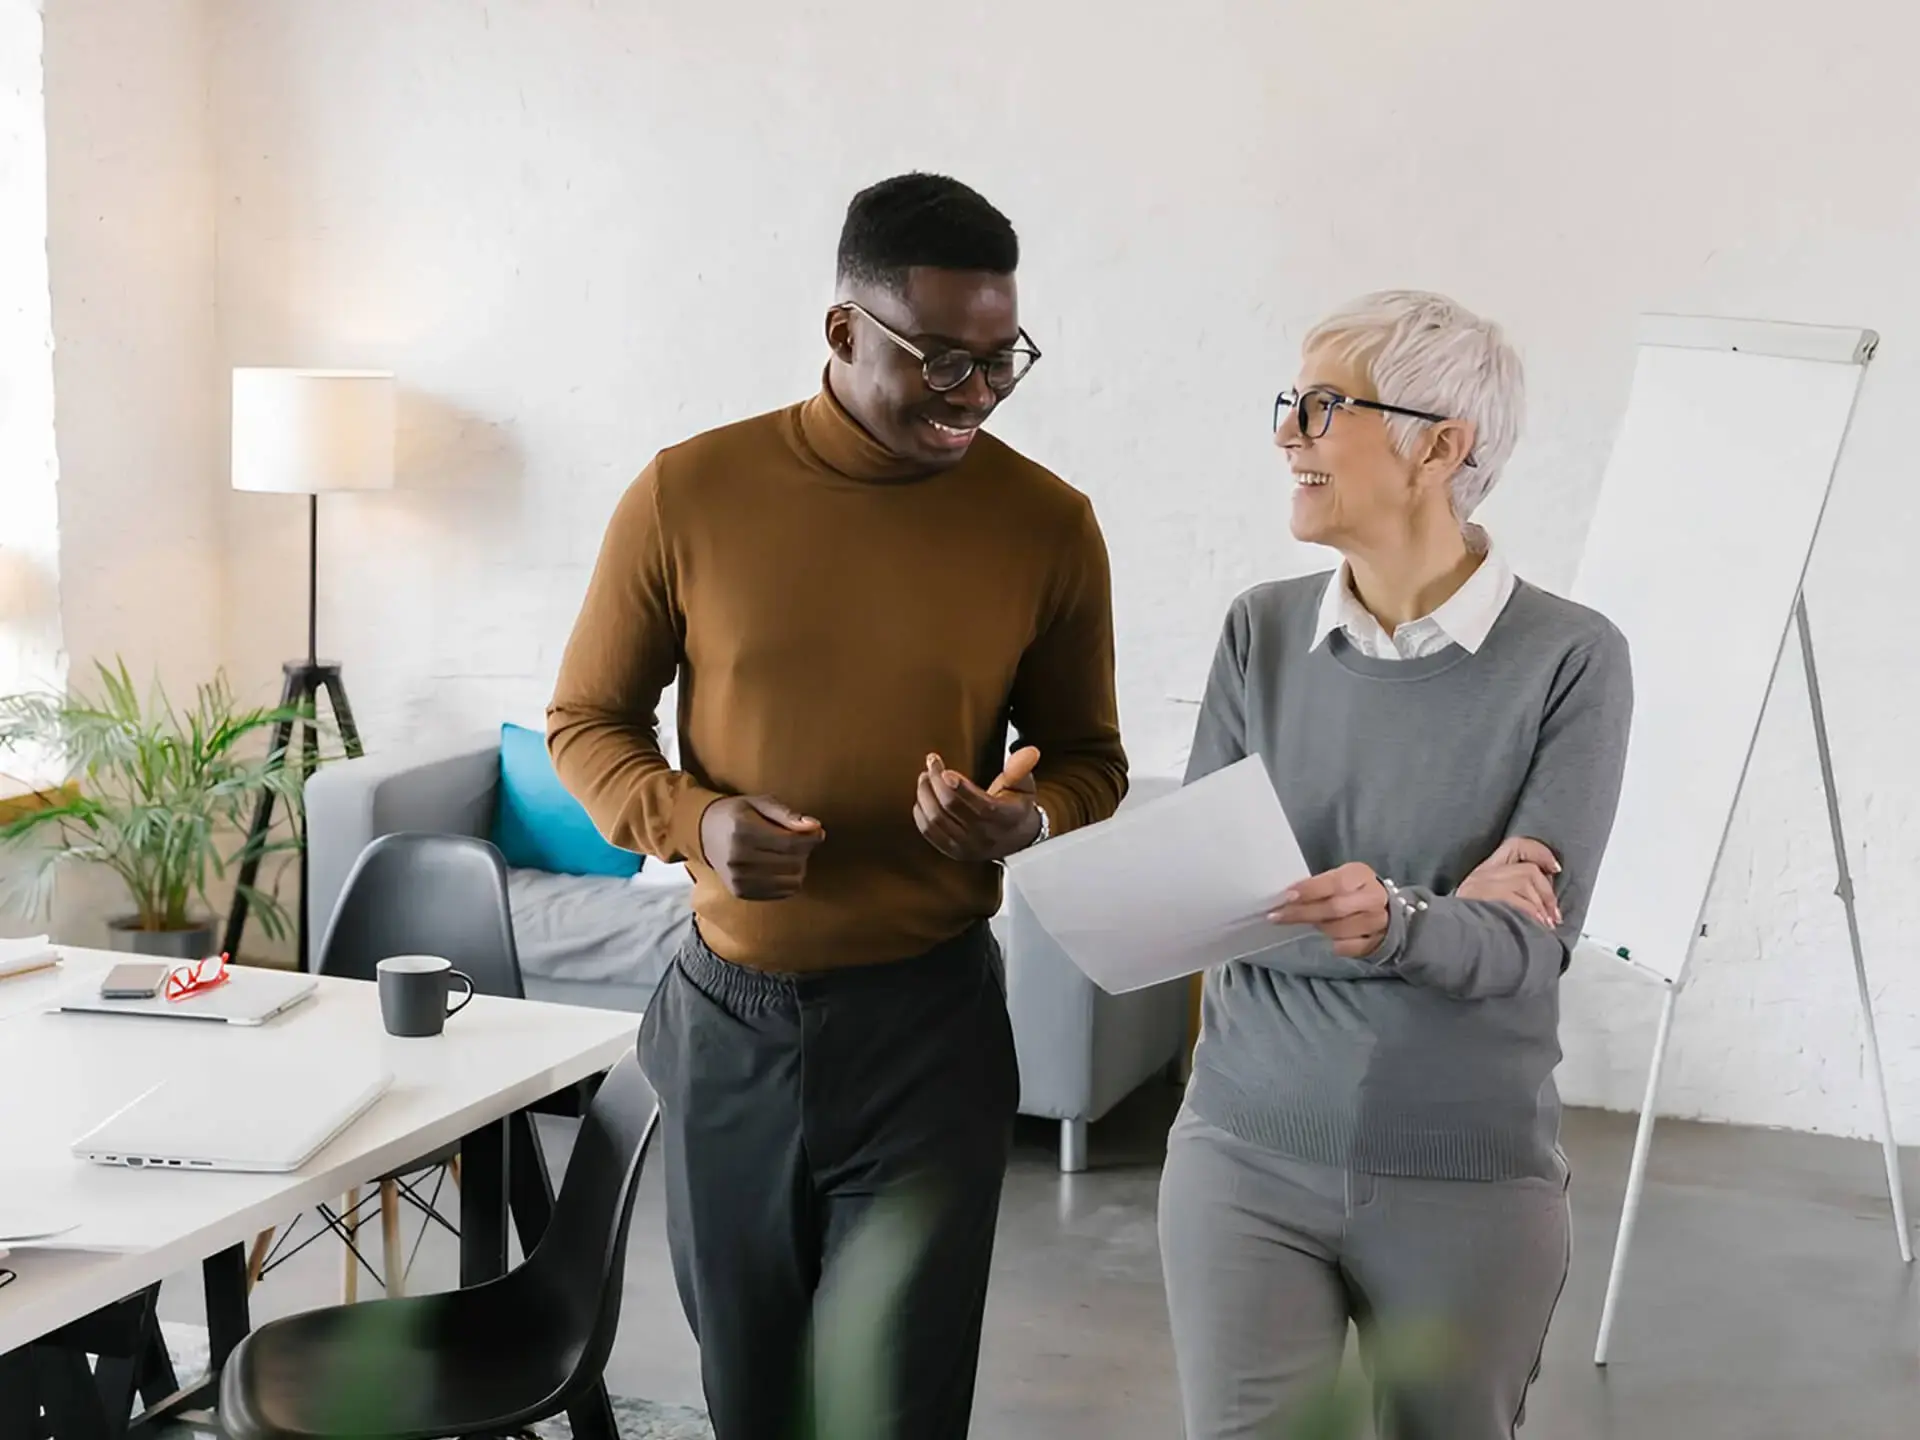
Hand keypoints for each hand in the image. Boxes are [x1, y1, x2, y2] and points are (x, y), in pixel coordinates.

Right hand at [699, 795, 824, 900]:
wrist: (705, 833)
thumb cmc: (737, 814)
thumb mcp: (759, 803)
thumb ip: (787, 814)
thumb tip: (815, 826)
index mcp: (742, 831)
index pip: (790, 843)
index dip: (811, 838)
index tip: (818, 832)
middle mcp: (738, 858)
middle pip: (793, 863)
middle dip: (805, 851)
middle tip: (800, 840)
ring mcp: (738, 879)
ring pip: (792, 881)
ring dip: (799, 867)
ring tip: (789, 854)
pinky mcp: (741, 892)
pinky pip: (782, 893)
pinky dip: (789, 880)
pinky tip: (780, 866)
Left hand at [915, 750, 1040, 862]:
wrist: (1016, 840)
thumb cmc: (1016, 808)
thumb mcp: (1024, 787)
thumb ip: (1021, 768)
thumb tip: (1029, 751)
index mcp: (1005, 819)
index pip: (980, 805)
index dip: (960, 788)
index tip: (945, 770)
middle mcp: (985, 836)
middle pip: (951, 808)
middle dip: (936, 782)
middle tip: (932, 763)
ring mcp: (967, 847)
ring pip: (936, 820)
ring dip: (925, 795)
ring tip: (925, 777)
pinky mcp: (953, 851)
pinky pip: (929, 832)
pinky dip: (921, 813)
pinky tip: (922, 797)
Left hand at [1269, 862, 1389, 958]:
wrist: (1384, 911)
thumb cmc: (1350, 891)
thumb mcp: (1339, 878)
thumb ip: (1319, 885)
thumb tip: (1288, 897)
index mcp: (1362, 875)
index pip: (1334, 882)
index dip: (1309, 890)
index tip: (1286, 896)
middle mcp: (1373, 898)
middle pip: (1334, 908)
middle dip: (1303, 913)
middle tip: (1277, 916)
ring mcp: (1377, 922)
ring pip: (1338, 930)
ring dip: (1317, 928)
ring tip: (1306, 924)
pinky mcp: (1376, 943)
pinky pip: (1346, 947)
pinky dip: (1331, 944)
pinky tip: (1324, 939)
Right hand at [1456, 836, 1561, 928]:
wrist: (1450, 939)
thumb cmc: (1472, 926)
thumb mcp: (1487, 903)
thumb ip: (1511, 892)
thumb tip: (1546, 895)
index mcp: (1484, 871)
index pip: (1515, 845)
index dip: (1540, 852)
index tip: (1556, 868)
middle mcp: (1482, 874)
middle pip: (1528, 869)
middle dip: (1547, 892)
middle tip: (1554, 913)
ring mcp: (1482, 884)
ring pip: (1526, 881)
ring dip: (1543, 905)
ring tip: (1546, 924)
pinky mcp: (1486, 897)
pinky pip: (1520, 900)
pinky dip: (1534, 913)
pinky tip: (1538, 926)